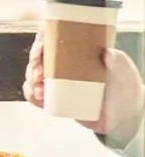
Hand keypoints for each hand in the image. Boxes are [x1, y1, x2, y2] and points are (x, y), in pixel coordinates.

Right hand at [23, 33, 144, 143]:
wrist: (123, 119)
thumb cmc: (126, 92)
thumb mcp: (126, 75)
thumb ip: (119, 63)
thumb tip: (108, 53)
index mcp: (79, 51)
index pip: (55, 38)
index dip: (43, 39)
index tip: (41, 45)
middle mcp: (66, 64)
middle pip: (40, 56)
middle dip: (34, 64)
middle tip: (39, 74)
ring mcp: (59, 81)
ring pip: (33, 74)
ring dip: (31, 81)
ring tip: (40, 91)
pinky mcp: (55, 98)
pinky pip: (35, 94)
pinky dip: (31, 95)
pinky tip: (38, 98)